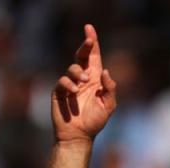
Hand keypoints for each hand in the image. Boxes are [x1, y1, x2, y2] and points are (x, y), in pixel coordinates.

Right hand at [51, 24, 116, 142]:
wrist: (79, 136)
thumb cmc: (94, 122)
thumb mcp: (108, 106)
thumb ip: (110, 89)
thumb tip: (106, 72)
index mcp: (95, 79)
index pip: (94, 57)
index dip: (92, 43)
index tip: (90, 29)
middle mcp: (82, 79)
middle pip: (81, 57)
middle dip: (85, 46)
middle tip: (88, 40)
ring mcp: (70, 84)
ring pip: (72, 68)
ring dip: (79, 72)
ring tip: (84, 82)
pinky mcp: (59, 92)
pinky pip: (62, 81)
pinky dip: (68, 84)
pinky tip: (74, 91)